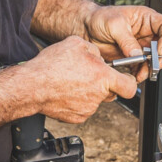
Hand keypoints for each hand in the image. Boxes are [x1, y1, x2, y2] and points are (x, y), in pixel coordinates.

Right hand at [24, 36, 138, 123]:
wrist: (31, 86)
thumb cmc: (51, 66)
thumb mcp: (77, 43)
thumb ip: (95, 51)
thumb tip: (99, 57)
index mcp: (103, 78)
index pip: (130, 86)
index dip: (129, 82)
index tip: (125, 78)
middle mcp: (98, 95)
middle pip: (111, 92)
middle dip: (104, 84)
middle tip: (89, 75)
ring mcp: (88, 109)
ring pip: (96, 99)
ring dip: (89, 91)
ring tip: (72, 81)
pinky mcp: (77, 118)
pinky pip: (83, 108)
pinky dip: (78, 101)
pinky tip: (66, 91)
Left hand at [83, 5, 161, 81]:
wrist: (86, 29)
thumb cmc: (100, 18)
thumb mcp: (114, 24)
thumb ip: (126, 40)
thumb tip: (137, 53)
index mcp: (146, 19)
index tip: (160, 49)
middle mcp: (147, 33)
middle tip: (155, 64)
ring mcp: (141, 46)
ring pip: (157, 59)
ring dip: (152, 67)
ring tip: (143, 72)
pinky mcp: (134, 58)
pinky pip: (143, 68)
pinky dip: (141, 73)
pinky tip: (136, 75)